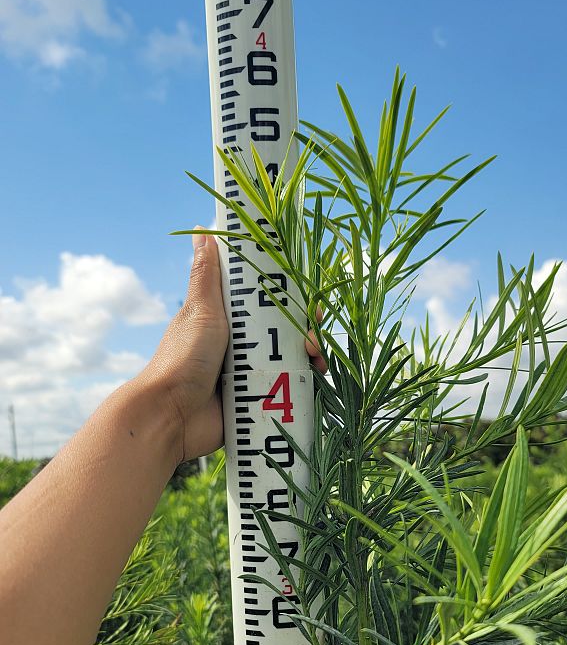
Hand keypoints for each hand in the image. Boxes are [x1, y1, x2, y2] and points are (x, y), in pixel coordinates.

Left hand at [142, 229, 325, 465]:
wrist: (171, 416)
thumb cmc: (182, 358)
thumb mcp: (200, 311)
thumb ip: (206, 274)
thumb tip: (202, 228)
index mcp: (228, 318)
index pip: (269, 299)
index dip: (293, 295)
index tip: (310, 297)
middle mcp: (243, 342)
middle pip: (287, 328)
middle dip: (307, 328)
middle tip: (313, 336)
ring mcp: (252, 371)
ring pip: (293, 356)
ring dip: (311, 354)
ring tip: (315, 359)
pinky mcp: (258, 397)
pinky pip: (289, 386)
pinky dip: (306, 380)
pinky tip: (317, 377)